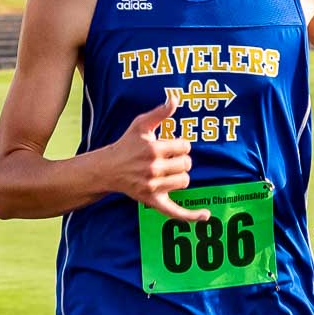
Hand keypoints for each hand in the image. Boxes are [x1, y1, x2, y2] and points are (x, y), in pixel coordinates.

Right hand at [107, 93, 207, 221]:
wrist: (108, 169)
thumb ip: (159, 113)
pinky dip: (191, 215)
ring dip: (180, 176)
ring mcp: (153, 187)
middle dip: (182, 160)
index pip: (185, 146)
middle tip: (169, 159)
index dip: (181, 145)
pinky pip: (175, 211)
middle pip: (187, 165)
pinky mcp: (152, 201)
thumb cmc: (126, 145)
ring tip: (169, 172)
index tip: (171, 146)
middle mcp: (153, 169)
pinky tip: (205, 215)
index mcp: (154, 150)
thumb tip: (174, 98)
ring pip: (184, 181)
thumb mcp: (140, 125)